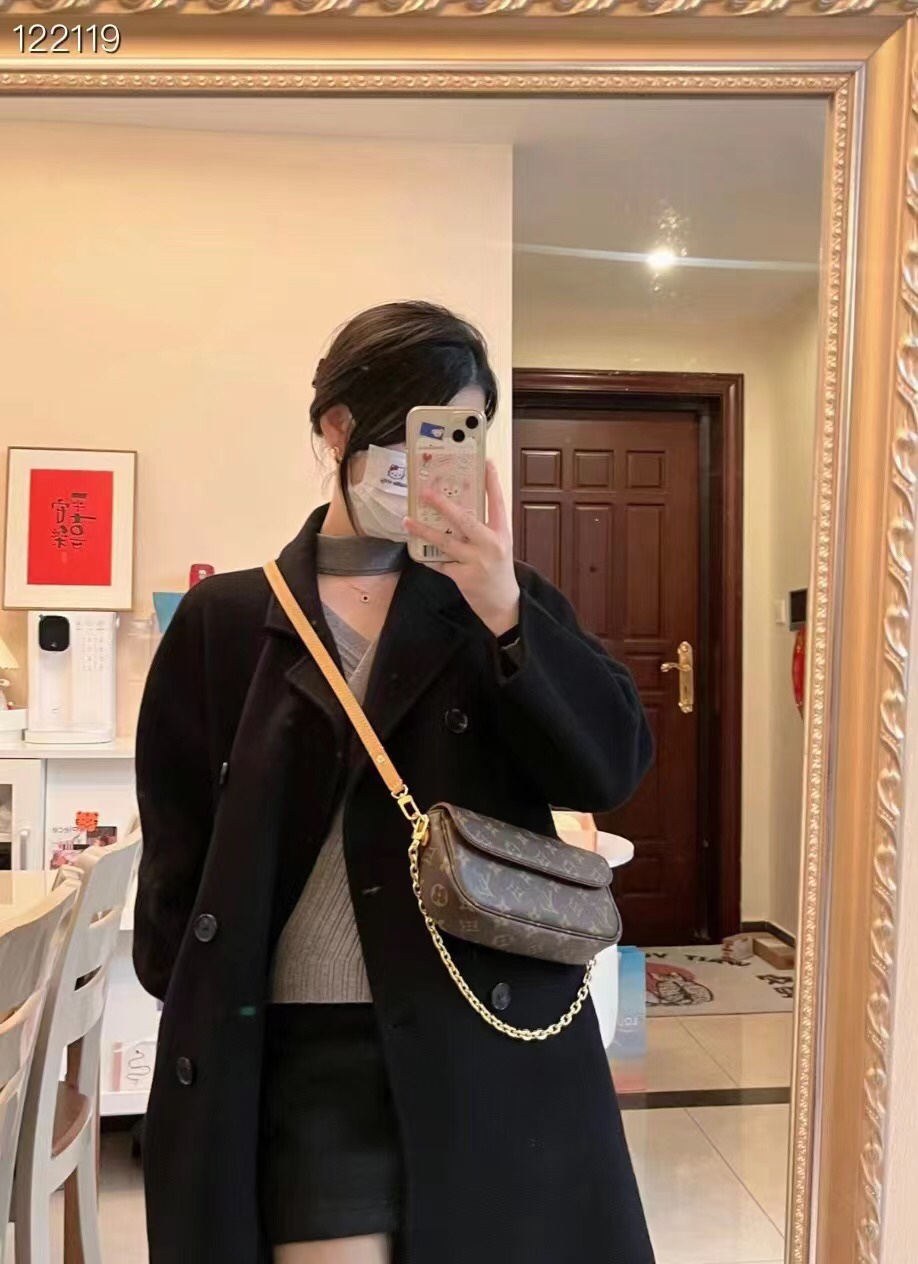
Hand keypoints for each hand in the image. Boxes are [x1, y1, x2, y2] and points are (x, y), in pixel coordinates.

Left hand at [404, 460, 519, 637]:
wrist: (503, 603)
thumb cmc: (498, 569)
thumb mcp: (499, 545)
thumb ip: (484, 527)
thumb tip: (457, 507)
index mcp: (502, 533)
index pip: (498, 501)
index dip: (492, 481)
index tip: (485, 461)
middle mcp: (491, 544)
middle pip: (464, 519)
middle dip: (443, 504)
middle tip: (426, 492)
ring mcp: (477, 562)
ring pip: (445, 541)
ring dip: (424, 530)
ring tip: (407, 520)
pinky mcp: (464, 577)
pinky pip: (440, 563)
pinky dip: (428, 556)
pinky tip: (417, 549)